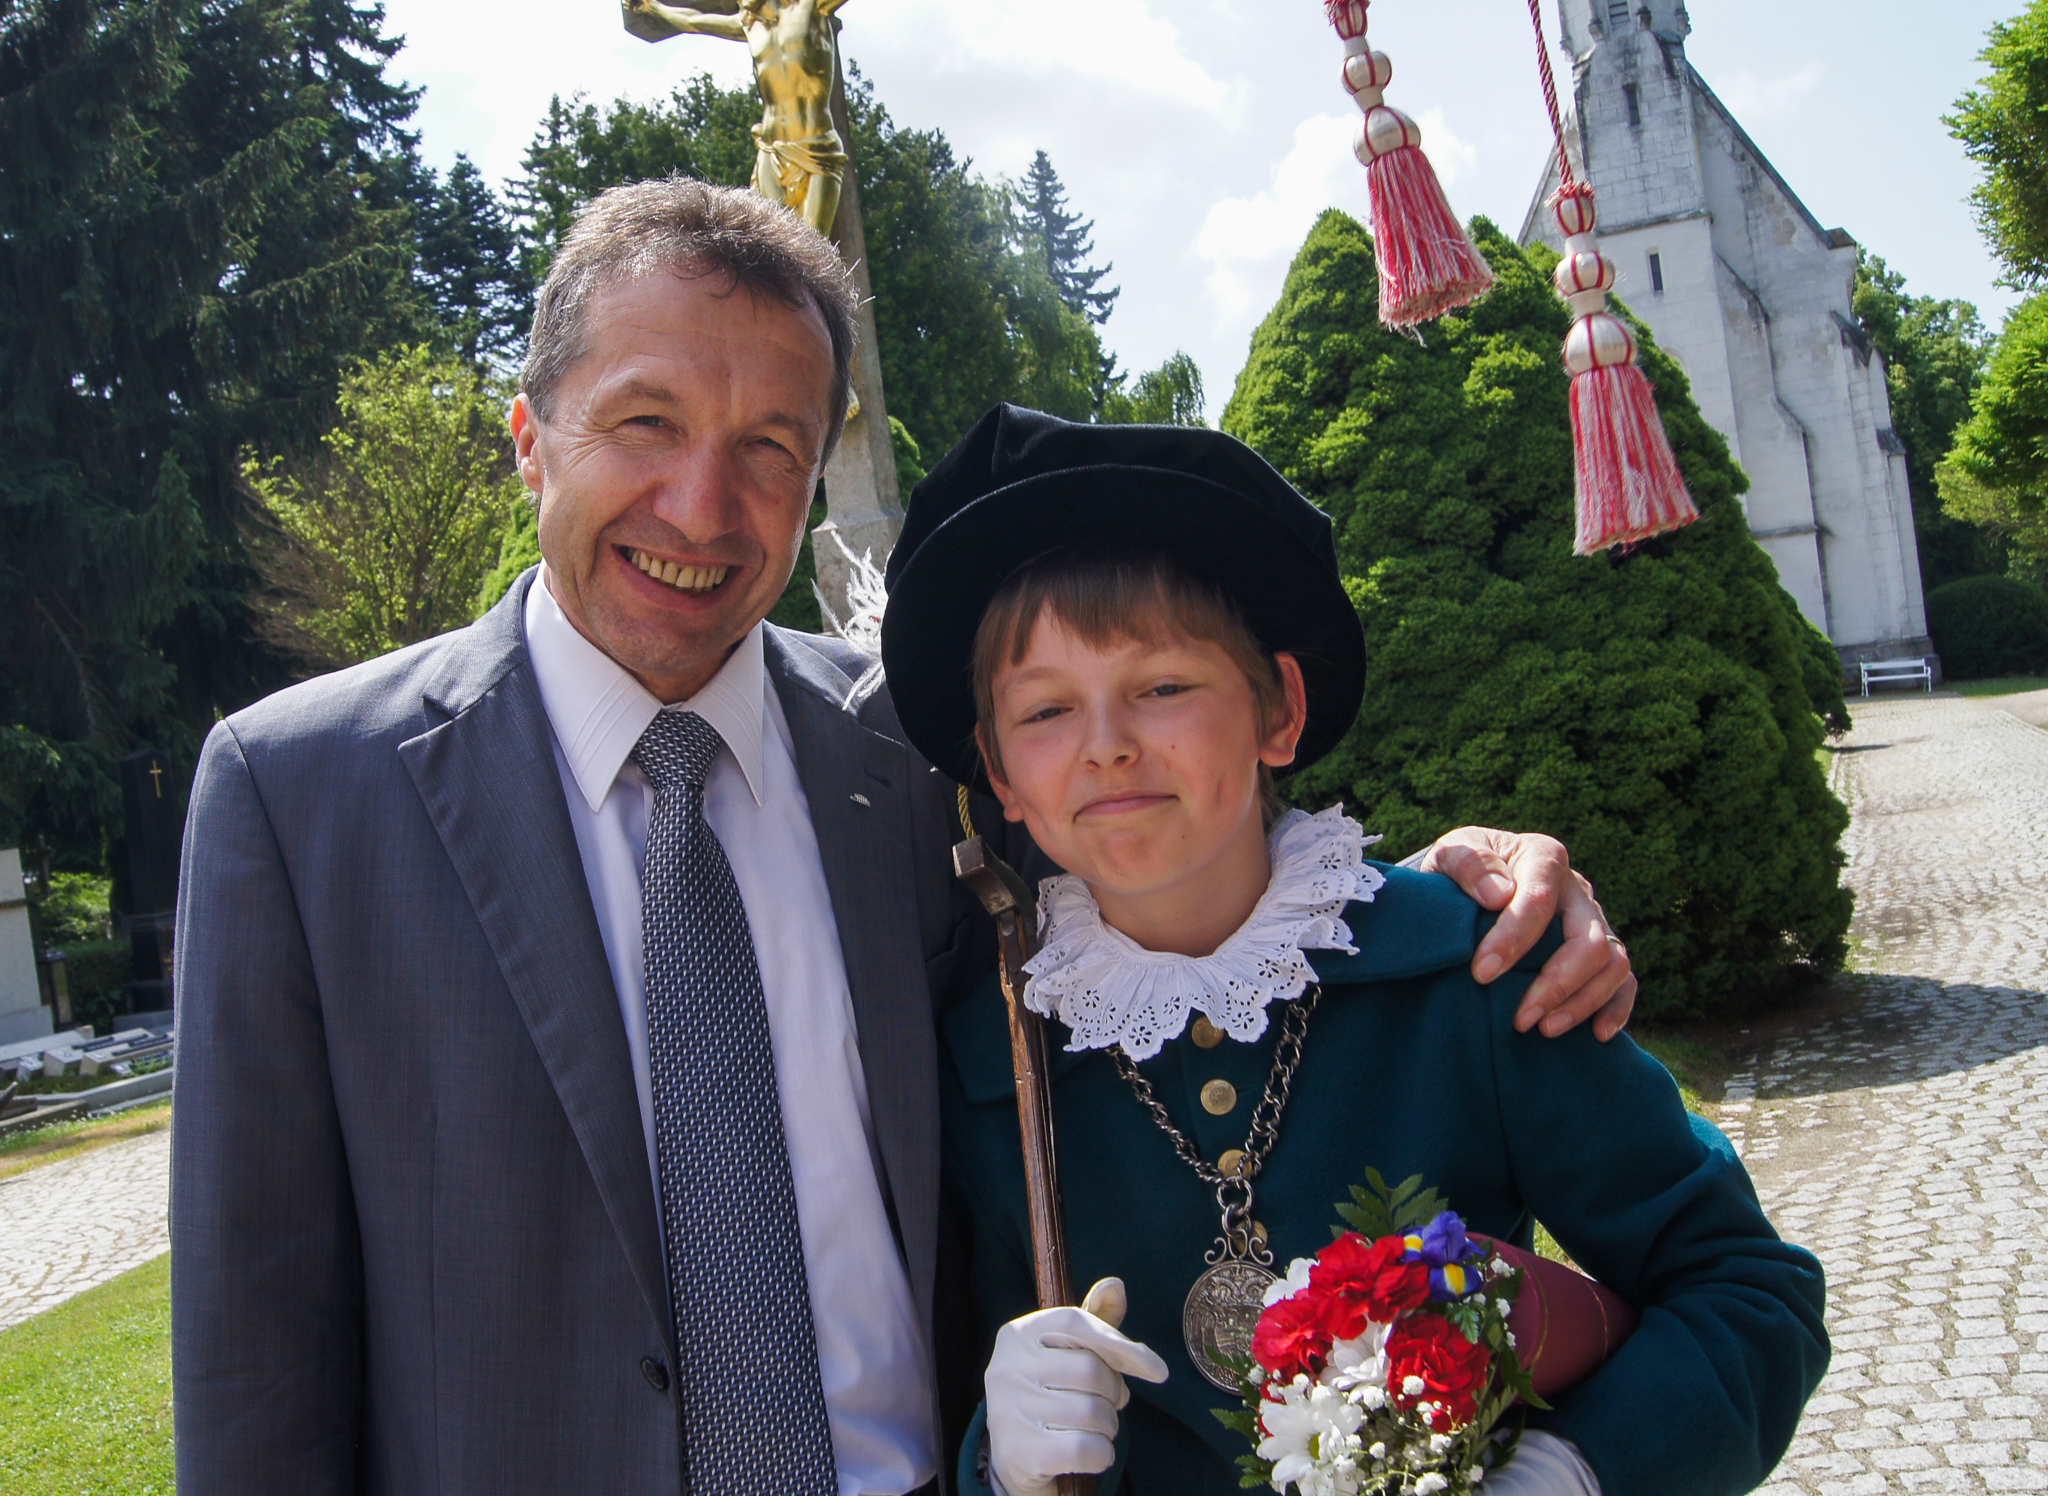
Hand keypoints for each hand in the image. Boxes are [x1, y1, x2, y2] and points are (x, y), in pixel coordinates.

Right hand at [985, 1279, 1167, 1495]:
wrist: (1015, 1458)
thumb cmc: (1051, 1392)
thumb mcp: (1067, 1352)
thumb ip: (1095, 1320)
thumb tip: (1115, 1286)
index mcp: (1018, 1333)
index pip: (1078, 1324)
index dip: (1122, 1344)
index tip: (1158, 1371)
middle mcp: (1006, 1367)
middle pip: (1091, 1370)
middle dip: (1114, 1392)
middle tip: (1111, 1403)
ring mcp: (1008, 1411)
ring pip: (1092, 1413)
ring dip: (1109, 1426)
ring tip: (1097, 1427)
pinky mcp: (1019, 1453)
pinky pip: (1086, 1449)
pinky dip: (1102, 1454)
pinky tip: (1092, 1453)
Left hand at [1417, 828, 1635, 1041]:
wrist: (1469, 883)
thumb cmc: (1459, 870)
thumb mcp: (1450, 854)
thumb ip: (1468, 863)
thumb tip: (1499, 894)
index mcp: (1542, 858)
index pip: (1539, 898)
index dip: (1513, 938)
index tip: (1482, 973)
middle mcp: (1576, 890)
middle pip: (1589, 939)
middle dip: (1557, 983)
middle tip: (1520, 1019)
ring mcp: (1593, 921)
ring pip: (1613, 963)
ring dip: (1583, 1002)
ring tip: (1545, 1029)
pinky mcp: (1600, 950)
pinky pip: (1624, 980)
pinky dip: (1617, 1008)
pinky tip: (1596, 1035)